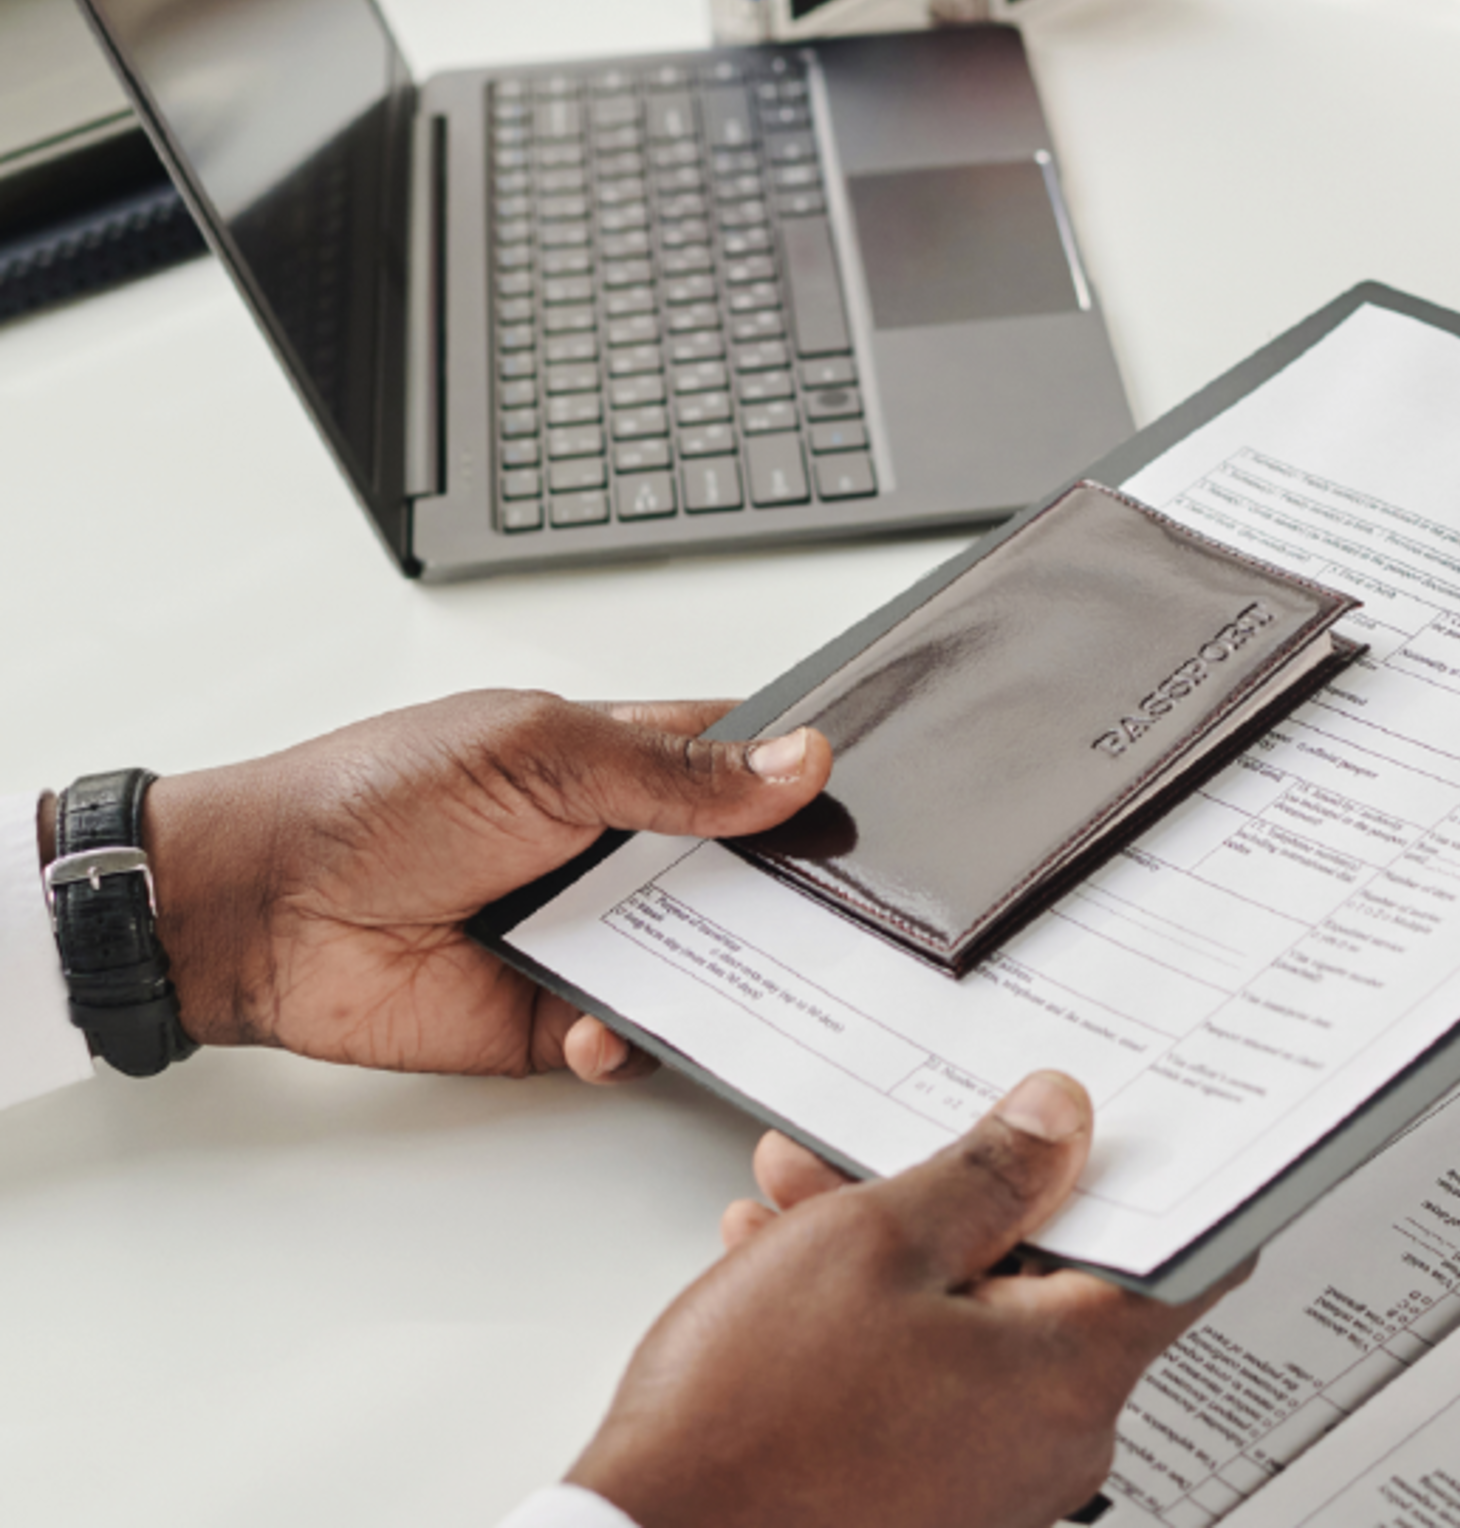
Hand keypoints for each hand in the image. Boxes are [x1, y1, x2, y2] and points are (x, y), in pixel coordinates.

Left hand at [66, 692, 829, 1080]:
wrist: (259, 911)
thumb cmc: (369, 800)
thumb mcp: (537, 753)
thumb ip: (672, 769)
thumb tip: (799, 762)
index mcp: (623, 760)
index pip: (747, 763)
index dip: (806, 780)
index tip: (867, 805)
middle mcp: (621, 848)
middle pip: (747, 873)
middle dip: (788, 894)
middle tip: (837, 912)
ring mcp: (596, 933)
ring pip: (705, 962)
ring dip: (727, 976)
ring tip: (745, 980)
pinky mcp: (559, 1016)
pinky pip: (634, 1036)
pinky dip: (629, 1039)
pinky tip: (598, 1026)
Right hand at [571, 1072, 1235, 1527]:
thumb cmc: (751, 1424)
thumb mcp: (871, 1240)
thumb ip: (985, 1171)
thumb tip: (1060, 1121)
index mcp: (1072, 1371)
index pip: (1183, 1255)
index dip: (1157, 1171)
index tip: (1128, 1120)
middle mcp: (1053, 1440)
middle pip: (1057, 1279)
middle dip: (976, 1193)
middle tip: (910, 1138)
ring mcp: (991, 1479)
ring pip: (976, 1320)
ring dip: (904, 1245)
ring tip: (807, 1194)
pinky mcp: (928, 1497)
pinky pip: (932, 1378)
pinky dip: (879, 1316)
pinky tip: (791, 1265)